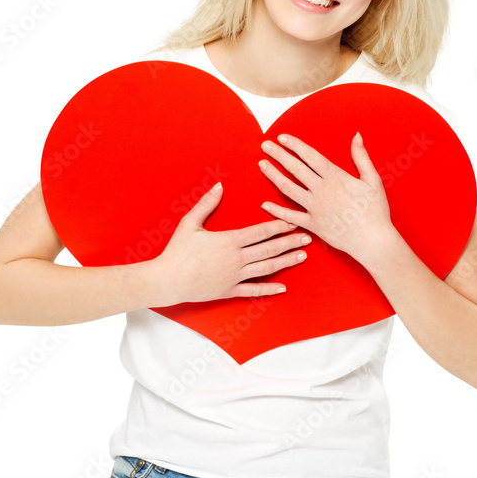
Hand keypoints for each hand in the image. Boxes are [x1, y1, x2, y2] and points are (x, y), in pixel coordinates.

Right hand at [153, 181, 311, 304]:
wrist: (168, 279)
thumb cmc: (177, 250)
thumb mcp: (190, 223)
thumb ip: (206, 204)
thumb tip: (219, 186)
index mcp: (229, 240)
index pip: (260, 231)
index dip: (279, 225)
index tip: (293, 220)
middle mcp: (237, 259)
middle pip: (269, 249)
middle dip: (290, 242)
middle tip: (308, 236)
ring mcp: (235, 276)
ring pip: (267, 268)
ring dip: (286, 261)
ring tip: (302, 256)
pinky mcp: (230, 290)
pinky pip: (254, 290)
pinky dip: (269, 289)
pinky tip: (283, 288)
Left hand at [258, 131, 394, 262]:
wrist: (373, 240)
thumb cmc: (375, 210)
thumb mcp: (372, 180)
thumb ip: (361, 157)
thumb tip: (356, 136)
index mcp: (335, 177)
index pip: (310, 156)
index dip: (294, 145)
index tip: (282, 137)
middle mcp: (321, 190)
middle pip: (295, 168)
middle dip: (279, 155)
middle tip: (265, 145)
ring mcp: (314, 208)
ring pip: (288, 188)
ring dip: (273, 175)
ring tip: (262, 165)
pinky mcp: (312, 224)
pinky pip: (290, 216)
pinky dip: (276, 210)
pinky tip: (264, 203)